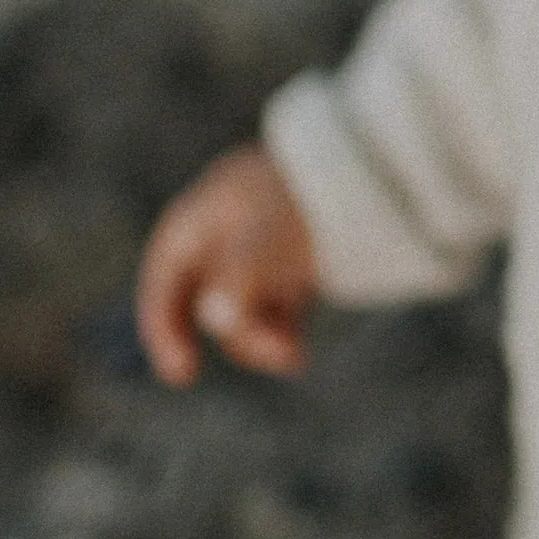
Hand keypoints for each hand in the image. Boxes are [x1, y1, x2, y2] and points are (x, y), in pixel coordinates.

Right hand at [135, 142, 317, 387]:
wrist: (374, 163)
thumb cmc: (309, 193)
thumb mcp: (270, 233)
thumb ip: (240, 277)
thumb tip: (217, 320)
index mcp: (200, 217)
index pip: (165, 278)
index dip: (164, 327)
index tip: (182, 374)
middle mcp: (224, 233)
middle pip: (208, 300)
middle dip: (237, 336)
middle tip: (278, 357)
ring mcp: (260, 247)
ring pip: (244, 308)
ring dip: (262, 337)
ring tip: (294, 355)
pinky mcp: (294, 261)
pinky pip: (274, 306)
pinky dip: (281, 330)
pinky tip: (297, 352)